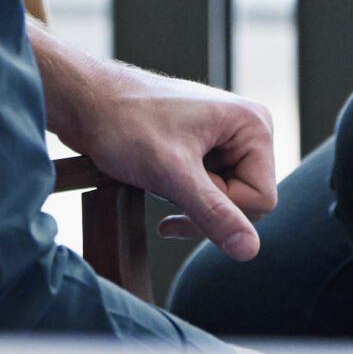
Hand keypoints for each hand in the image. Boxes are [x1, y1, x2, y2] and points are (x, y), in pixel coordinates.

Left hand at [63, 68, 276, 262]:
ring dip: (192, 203)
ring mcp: (227, 138)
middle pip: (246, 201)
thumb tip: (250, 251)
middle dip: (206, 208)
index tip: (183, 194)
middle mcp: (247, 130)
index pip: (262, 199)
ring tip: (161, 181)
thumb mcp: (173, 174)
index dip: (224, 209)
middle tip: (169, 190)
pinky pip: (210, 190)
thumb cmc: (128, 125)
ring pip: (226, 200)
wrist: (90, 102)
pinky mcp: (208, 148)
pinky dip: (185, 198)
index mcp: (254, 125)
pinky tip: (162, 190)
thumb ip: (215, 213)